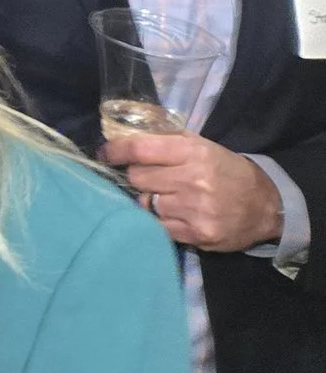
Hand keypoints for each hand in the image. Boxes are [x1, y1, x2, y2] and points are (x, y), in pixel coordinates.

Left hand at [106, 130, 284, 250]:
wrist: (266, 207)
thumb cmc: (227, 171)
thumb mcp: (202, 147)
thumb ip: (166, 142)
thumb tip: (122, 138)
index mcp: (193, 152)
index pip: (139, 149)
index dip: (116, 151)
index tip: (105, 154)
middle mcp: (193, 180)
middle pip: (137, 178)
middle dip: (138, 177)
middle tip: (150, 179)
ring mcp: (195, 209)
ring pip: (146, 203)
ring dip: (151, 200)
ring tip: (169, 198)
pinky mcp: (197, 234)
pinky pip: (159, 226)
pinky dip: (160, 220)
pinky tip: (174, 215)